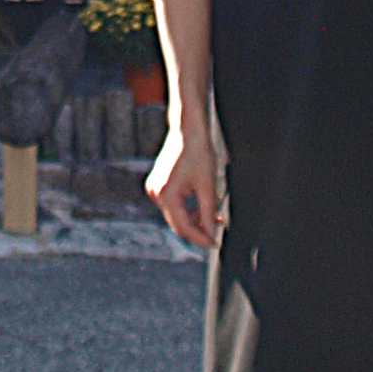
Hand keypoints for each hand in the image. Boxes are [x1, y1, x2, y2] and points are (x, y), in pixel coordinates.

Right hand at [148, 121, 224, 249]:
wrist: (187, 129)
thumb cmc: (198, 152)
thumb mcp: (207, 185)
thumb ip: (208, 212)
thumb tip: (212, 234)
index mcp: (166, 195)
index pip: (183, 227)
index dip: (200, 237)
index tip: (215, 242)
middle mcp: (155, 194)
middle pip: (178, 223)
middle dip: (198, 228)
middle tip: (217, 230)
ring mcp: (154, 189)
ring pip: (176, 215)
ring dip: (195, 218)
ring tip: (215, 215)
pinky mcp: (158, 184)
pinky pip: (174, 204)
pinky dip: (188, 207)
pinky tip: (203, 204)